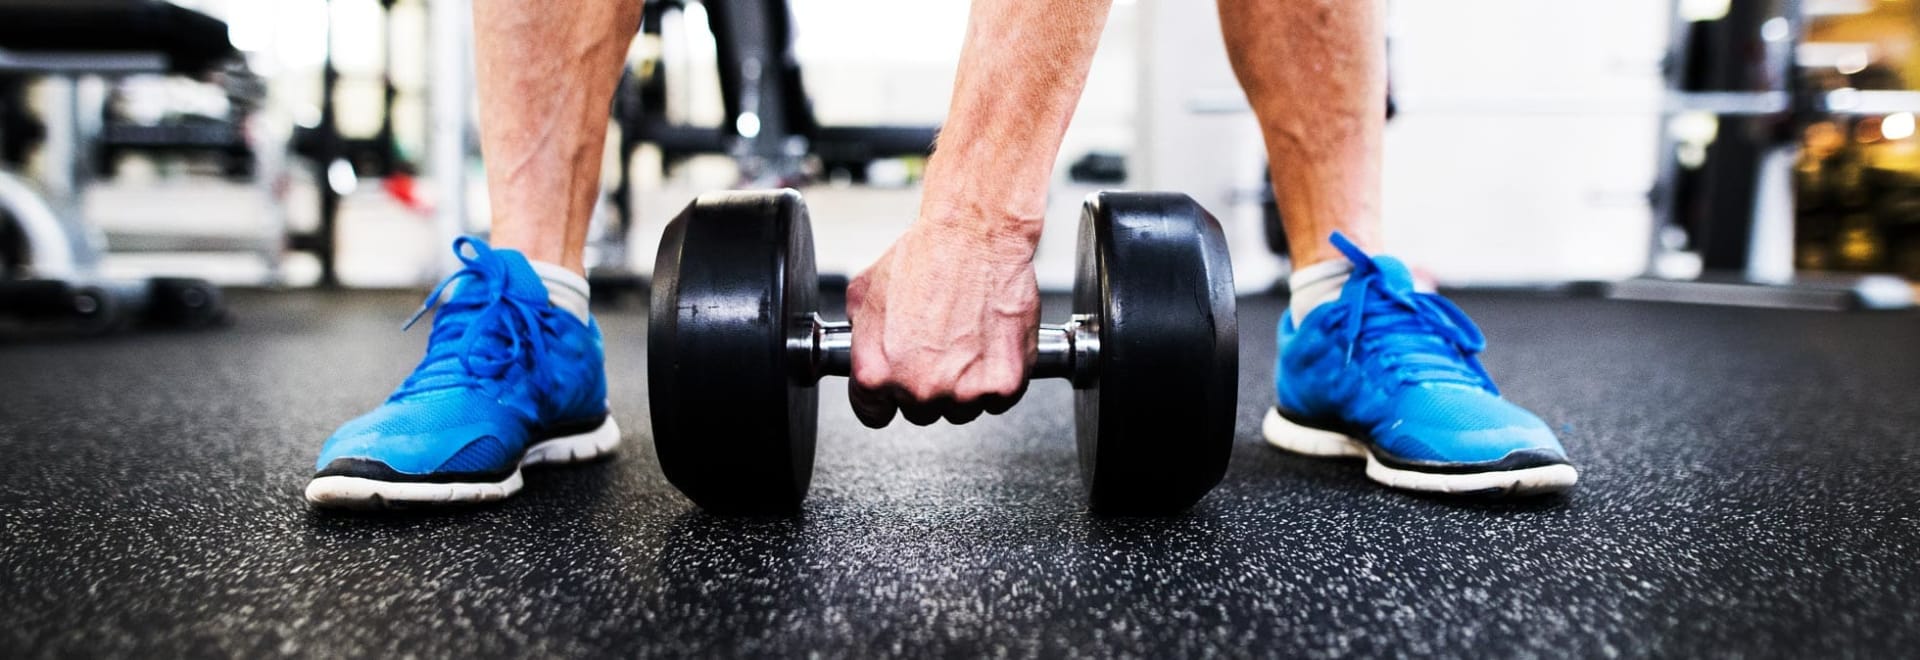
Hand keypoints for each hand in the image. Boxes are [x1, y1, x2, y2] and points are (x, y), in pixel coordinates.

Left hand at [846, 205, 1042, 426]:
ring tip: (965, 341)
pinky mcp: (1004, 384)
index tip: (897, 383)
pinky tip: (989, 346)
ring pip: (961, 410)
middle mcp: (918, 388)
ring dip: (964, 385)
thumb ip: (859, 339)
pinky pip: (998, 400)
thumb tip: (862, 354)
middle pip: (920, 412)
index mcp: (876, 373)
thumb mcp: (864, 295)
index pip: (874, 414)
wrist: (975, 237)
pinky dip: (998, 379)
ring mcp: (964, 391)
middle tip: (938, 347)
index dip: (885, 397)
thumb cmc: (924, 257)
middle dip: (927, 385)